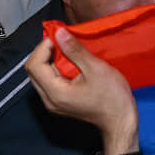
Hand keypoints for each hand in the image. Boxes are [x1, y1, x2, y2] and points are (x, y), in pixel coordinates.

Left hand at [26, 28, 138, 154]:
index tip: (59, 36)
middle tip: (63, 41)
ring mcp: (54, 103)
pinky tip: (72, 64)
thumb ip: (75, 51)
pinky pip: (51, 82)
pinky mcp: (60, 103)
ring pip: (42, 76)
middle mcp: (49, 100)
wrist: (120, 120)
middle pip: (34, 71)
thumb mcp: (96, 69)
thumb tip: (59, 33)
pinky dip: (57, 69)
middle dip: (45, 52)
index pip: (34, 65)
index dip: (43, 47)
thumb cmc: (112, 97)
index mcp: (55, 93)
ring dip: (51, 60)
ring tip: (69, 50)